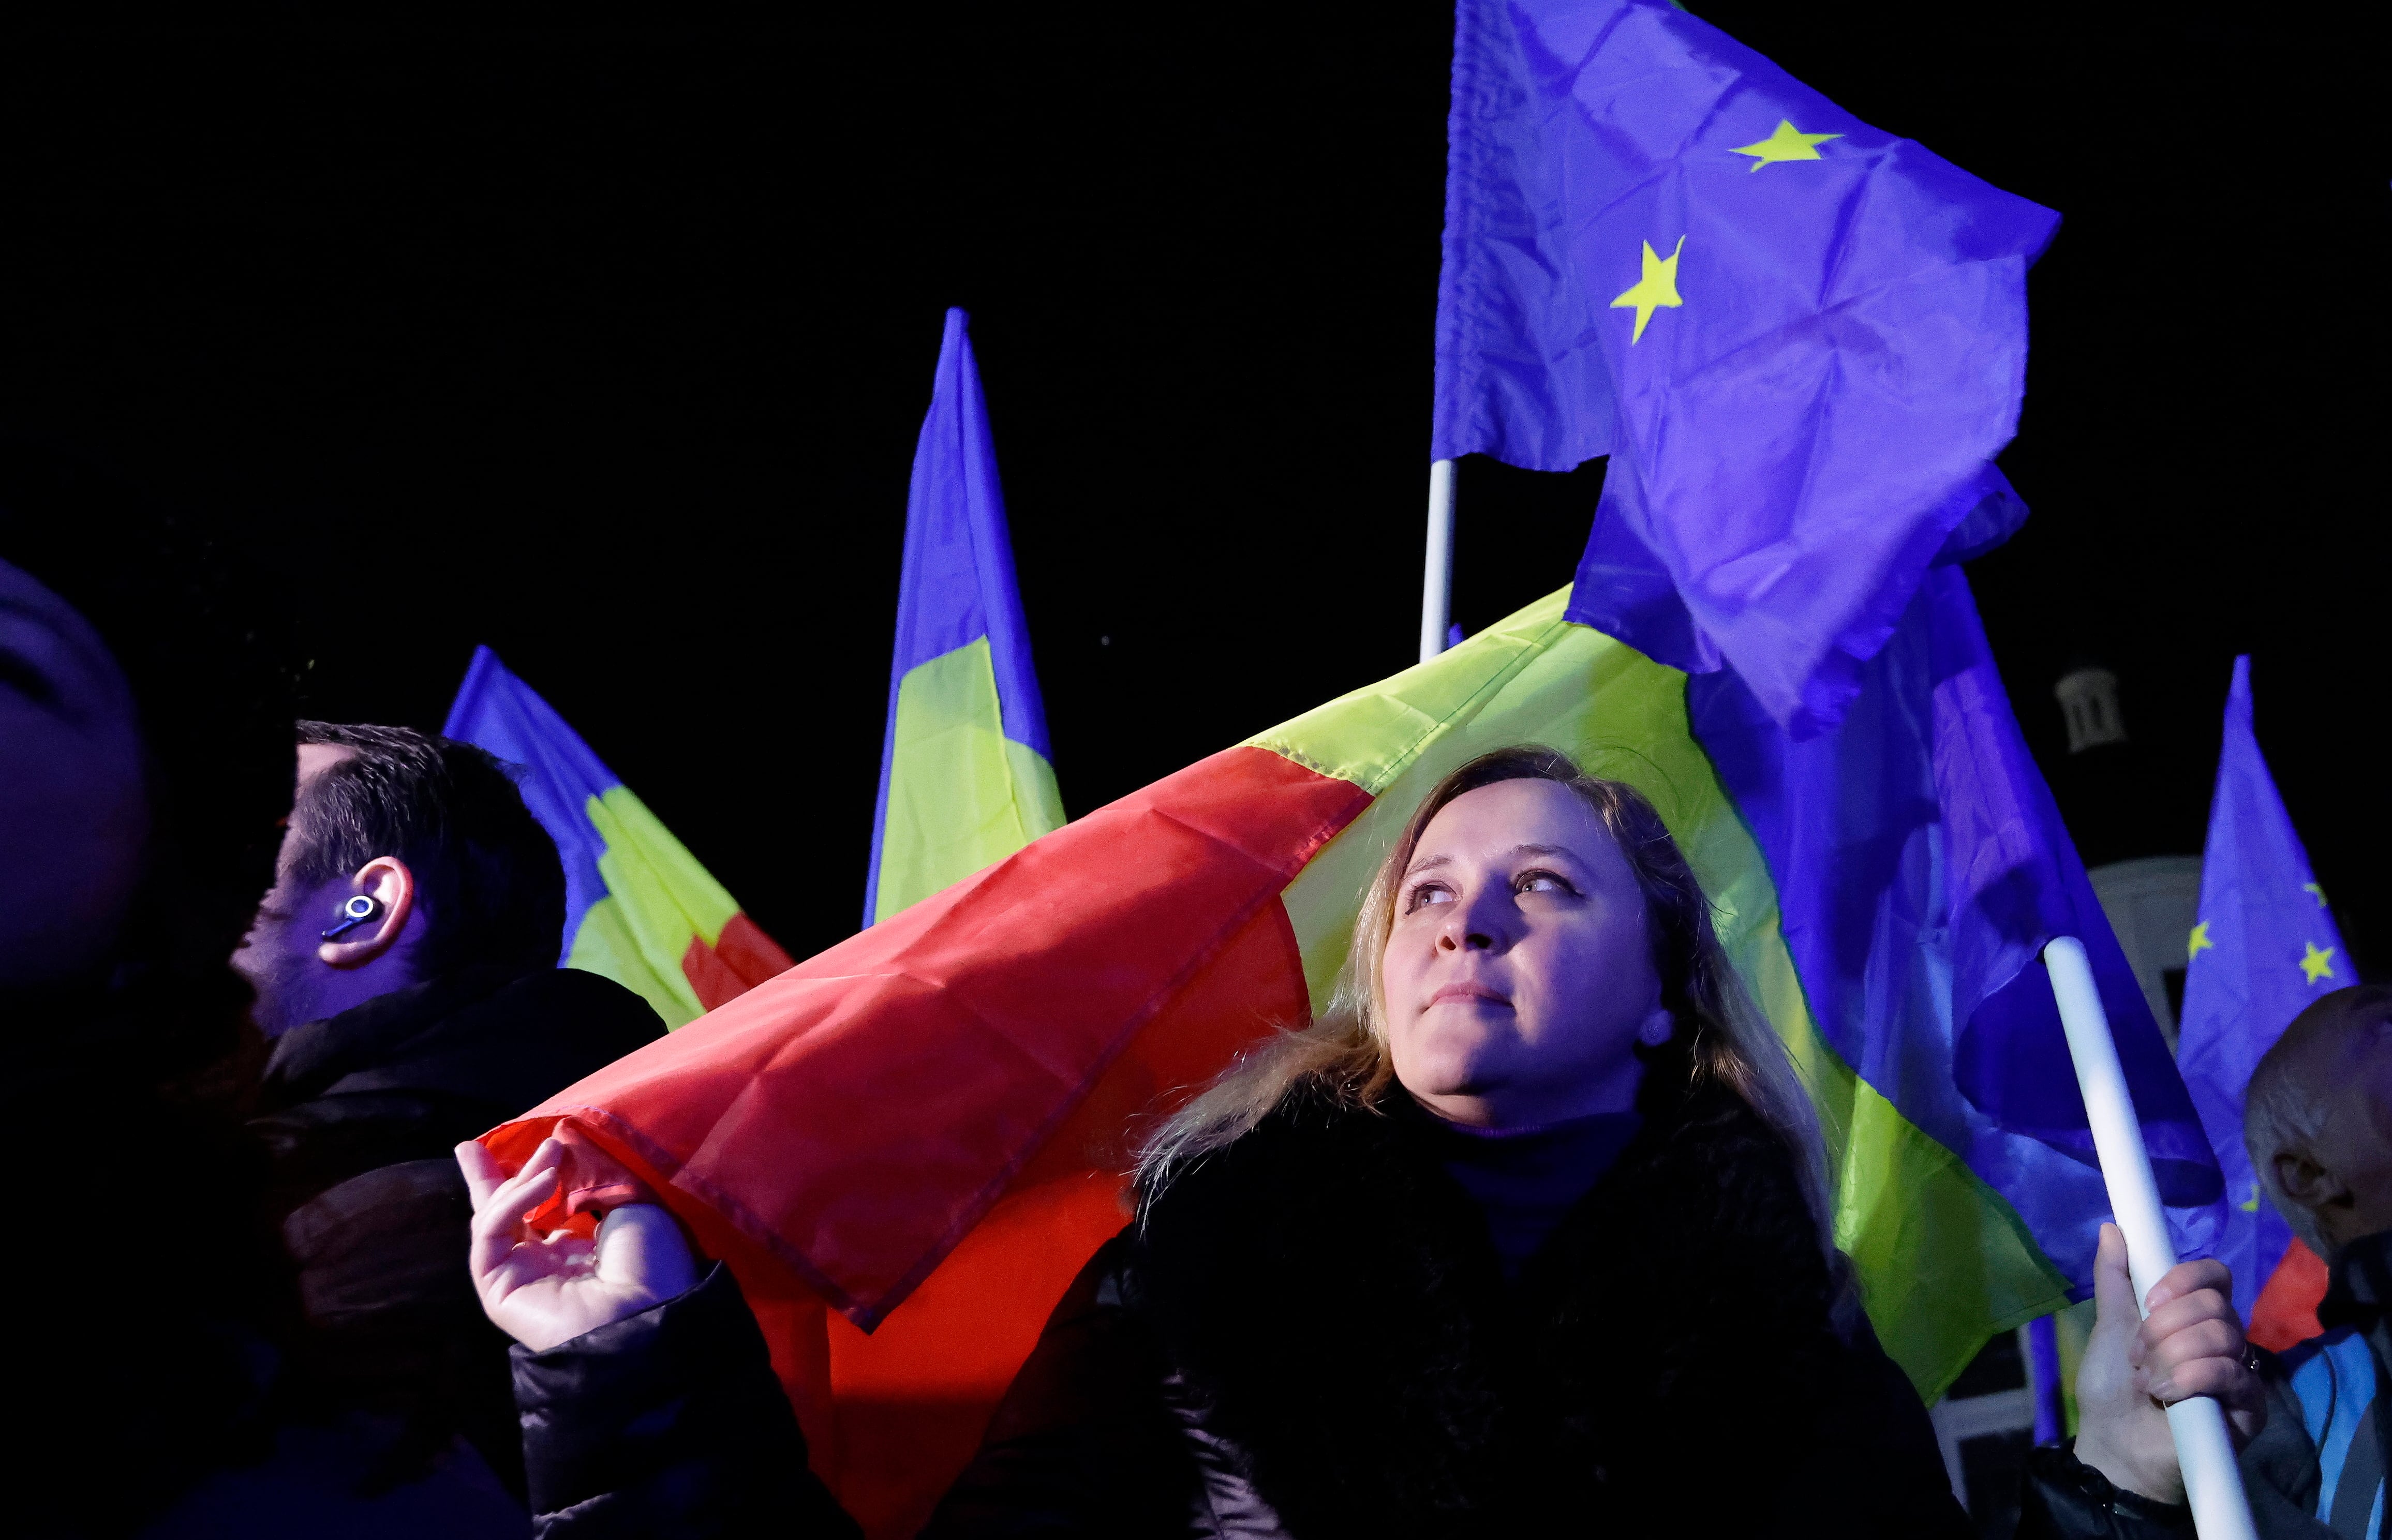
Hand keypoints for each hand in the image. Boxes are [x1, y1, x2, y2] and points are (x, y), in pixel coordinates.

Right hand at [457, 1137, 700, 1352]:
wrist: (649, 1314)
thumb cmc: (651, 1263)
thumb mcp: (629, 1205)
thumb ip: (589, 1180)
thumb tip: (560, 1151)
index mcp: (583, 1252)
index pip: (543, 1211)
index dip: (530, 1179)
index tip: (533, 1143)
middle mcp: (550, 1266)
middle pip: (505, 1217)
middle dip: (486, 1181)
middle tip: (469, 1146)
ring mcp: (522, 1279)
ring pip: (493, 1223)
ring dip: (516, 1180)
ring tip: (549, 1150)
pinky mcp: (499, 1291)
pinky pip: (490, 1237)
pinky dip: (511, 1203)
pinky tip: (543, 1182)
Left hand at [2072, 1223, 2266, 1504]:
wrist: (2115, 1443)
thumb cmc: (2113, 1386)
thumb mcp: (2109, 1325)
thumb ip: (2115, 1278)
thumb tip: (2111, 1228)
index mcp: (2194, 1314)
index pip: (2214, 1275)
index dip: (2184, 1280)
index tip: (2150, 1301)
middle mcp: (2225, 1337)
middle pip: (2215, 1305)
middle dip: (2164, 1328)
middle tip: (2138, 1355)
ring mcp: (2240, 1371)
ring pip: (2220, 1336)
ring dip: (2171, 1357)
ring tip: (2148, 1381)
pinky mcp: (2250, 1407)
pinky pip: (2229, 1373)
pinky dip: (2188, 1379)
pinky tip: (2166, 1396)